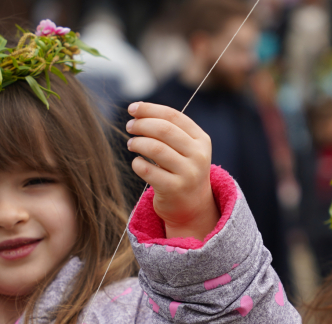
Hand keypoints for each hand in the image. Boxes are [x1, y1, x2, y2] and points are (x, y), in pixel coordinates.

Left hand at [126, 102, 218, 240]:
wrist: (192, 207)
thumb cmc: (181, 171)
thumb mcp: (184, 149)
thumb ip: (168, 130)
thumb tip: (138, 111)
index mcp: (201, 140)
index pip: (173, 116)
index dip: (150, 109)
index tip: (132, 109)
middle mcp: (198, 156)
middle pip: (163, 130)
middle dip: (142, 124)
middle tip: (130, 127)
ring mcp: (188, 174)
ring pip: (155, 148)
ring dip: (137, 143)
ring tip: (131, 144)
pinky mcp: (174, 189)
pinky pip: (147, 170)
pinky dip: (137, 164)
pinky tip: (137, 163)